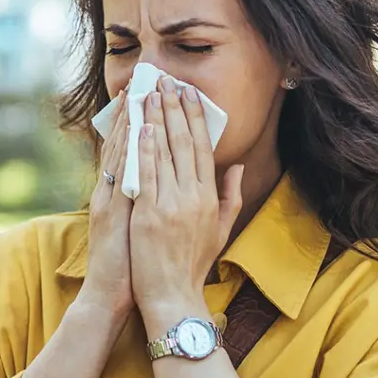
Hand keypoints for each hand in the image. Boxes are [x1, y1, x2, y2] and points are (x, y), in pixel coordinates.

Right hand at [77, 88, 133, 319]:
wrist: (110, 296)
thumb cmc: (131, 266)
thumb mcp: (141, 229)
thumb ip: (149, 203)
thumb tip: (164, 184)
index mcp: (120, 195)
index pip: (130, 152)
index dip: (139, 123)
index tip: (151, 96)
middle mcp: (111, 192)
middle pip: (121, 144)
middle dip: (132, 112)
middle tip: (143, 81)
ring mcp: (107, 200)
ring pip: (117, 153)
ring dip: (126, 122)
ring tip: (136, 93)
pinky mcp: (107, 212)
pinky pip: (117, 175)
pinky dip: (124, 151)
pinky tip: (134, 130)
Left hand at [130, 77, 243, 328]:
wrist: (173, 296)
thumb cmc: (194, 265)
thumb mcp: (221, 230)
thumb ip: (230, 196)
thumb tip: (237, 166)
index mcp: (209, 198)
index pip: (203, 148)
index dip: (195, 118)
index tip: (189, 94)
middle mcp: (192, 197)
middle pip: (184, 143)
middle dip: (175, 109)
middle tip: (166, 81)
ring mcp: (170, 205)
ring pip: (163, 153)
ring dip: (156, 120)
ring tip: (149, 94)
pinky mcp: (148, 215)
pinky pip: (146, 175)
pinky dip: (143, 150)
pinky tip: (140, 127)